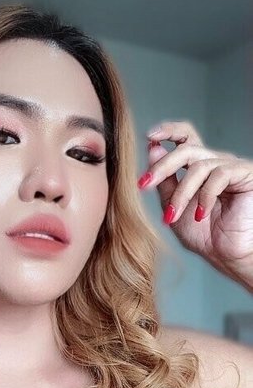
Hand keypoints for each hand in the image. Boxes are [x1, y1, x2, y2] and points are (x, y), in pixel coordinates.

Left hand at [138, 120, 252, 288]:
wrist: (228, 256)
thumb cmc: (205, 236)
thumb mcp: (174, 207)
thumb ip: (164, 182)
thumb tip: (153, 150)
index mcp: (198, 167)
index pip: (185, 137)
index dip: (169, 131)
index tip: (149, 136)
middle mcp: (215, 162)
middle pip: (186, 149)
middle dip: (162, 166)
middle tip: (144, 184)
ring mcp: (231, 167)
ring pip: (199, 166)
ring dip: (181, 194)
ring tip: (173, 217)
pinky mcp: (245, 174)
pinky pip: (219, 175)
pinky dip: (205, 196)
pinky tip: (201, 215)